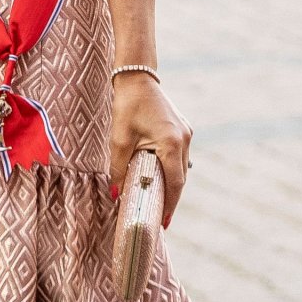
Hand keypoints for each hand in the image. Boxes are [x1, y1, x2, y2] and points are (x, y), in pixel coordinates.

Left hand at [110, 75, 191, 226]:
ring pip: (181, 168)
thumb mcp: (119, 141)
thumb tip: (115, 196)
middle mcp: (183, 140)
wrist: (137, 79)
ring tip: (158, 201)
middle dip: (170, 199)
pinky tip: (160, 178)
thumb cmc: (127, 107)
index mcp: (171, 143)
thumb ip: (118, 170)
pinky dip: (172, 169)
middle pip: (181, 178)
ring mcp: (186, 133)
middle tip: (159, 217)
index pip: (174, 183)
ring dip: (171, 184)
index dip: (169, 205)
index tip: (163, 222)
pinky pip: (180, 156)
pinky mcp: (183, 129)